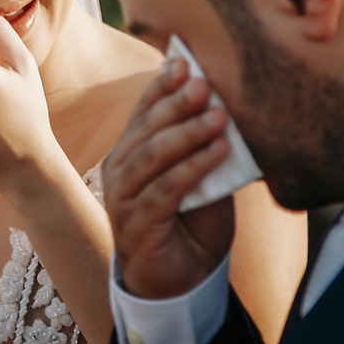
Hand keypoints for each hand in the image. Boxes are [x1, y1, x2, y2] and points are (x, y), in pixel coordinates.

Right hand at [101, 58, 235, 299]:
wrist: (181, 281)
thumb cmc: (191, 222)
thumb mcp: (202, 175)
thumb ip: (205, 144)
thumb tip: (225, 103)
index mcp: (130, 151)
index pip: (144, 111)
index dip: (162, 86)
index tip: (186, 62)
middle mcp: (119, 170)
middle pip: (145, 128)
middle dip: (176, 103)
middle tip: (205, 85)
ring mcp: (122, 198)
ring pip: (151, 156)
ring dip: (186, 134)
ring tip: (219, 118)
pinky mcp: (135, 225)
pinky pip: (164, 191)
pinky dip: (192, 168)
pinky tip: (218, 152)